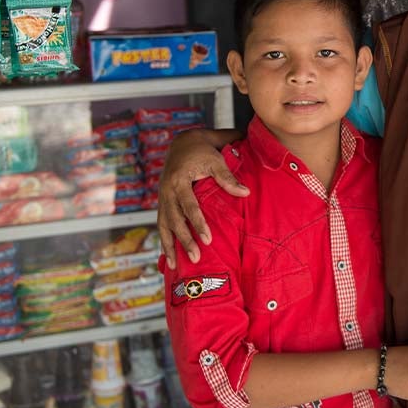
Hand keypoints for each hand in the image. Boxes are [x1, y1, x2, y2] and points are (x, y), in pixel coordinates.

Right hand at [157, 130, 248, 266]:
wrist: (182, 141)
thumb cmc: (203, 150)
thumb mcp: (216, 159)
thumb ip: (228, 177)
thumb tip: (245, 192)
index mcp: (179, 180)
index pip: (189, 206)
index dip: (198, 223)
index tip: (208, 240)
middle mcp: (167, 191)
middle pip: (174, 220)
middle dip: (184, 240)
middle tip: (197, 258)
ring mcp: (162, 197)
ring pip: (163, 225)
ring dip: (170, 246)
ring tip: (176, 266)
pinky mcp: (163, 202)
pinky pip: (161, 224)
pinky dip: (164, 240)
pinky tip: (168, 256)